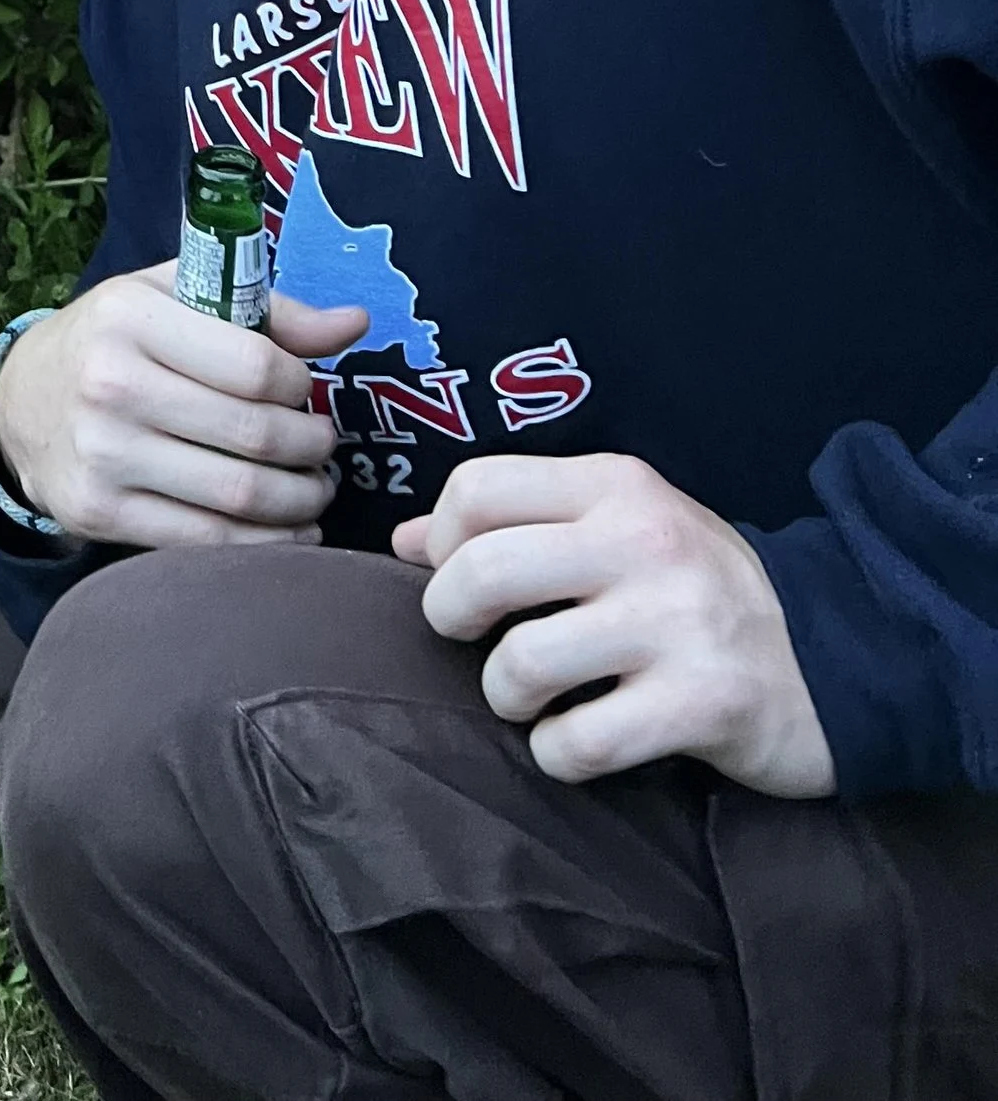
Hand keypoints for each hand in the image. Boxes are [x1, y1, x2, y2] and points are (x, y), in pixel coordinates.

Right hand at [0, 272, 365, 547]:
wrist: (20, 401)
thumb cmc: (114, 339)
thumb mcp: (173, 295)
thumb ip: (268, 310)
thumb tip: (355, 324)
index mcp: (132, 318)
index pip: (255, 365)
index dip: (302, 386)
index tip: (307, 391)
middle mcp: (112, 385)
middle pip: (254, 436)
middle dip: (312, 449)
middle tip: (324, 447)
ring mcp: (103, 455)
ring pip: (238, 496)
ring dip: (300, 500)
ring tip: (314, 488)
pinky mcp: (99, 512)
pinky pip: (206, 542)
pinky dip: (265, 544)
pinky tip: (290, 530)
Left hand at [394, 453, 836, 797]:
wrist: (837, 657)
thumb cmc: (697, 589)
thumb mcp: (617, 527)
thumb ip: (516, 523)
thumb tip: (403, 541)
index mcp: (617, 485)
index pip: (476, 489)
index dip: (441, 540)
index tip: (456, 576)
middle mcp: (643, 542)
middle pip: (481, 573)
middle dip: (450, 619)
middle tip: (475, 641)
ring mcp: (675, 624)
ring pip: (519, 665)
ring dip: (506, 697)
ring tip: (533, 698)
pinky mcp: (701, 705)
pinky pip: (577, 743)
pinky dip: (557, 754)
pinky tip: (577, 742)